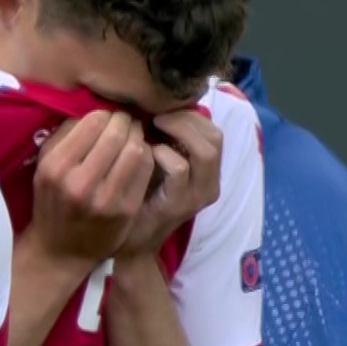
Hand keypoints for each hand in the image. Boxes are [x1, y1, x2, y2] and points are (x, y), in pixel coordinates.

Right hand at [26, 111, 155, 263]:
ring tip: (134, 135)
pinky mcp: (126, 210)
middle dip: (125, 121)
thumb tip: (96, 107)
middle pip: (117, 133)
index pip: (93, 123)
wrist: (61, 251)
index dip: (105, 114)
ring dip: (138, 136)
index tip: (107, 116)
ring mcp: (106, 199)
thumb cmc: (53, 202)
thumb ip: (66, 135)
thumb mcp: (45, 167)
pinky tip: (139, 155)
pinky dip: (146, 156)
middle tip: (126, 121)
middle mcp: (79, 183)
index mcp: (55, 167)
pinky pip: (145, 169)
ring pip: (136, 149)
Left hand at [116, 110, 221, 257]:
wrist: (130, 243)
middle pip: (215, 136)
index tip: (162, 109)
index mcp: (208, 171)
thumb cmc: (140, 197)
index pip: (213, 130)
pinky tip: (146, 153)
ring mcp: (198, 195)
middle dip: (186, 119)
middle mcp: (210, 183)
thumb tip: (157, 103)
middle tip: (157, 115)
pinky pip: (179, 169)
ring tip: (153, 127)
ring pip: (206, 151)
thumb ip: (165, 140)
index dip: (190, 114)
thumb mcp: (157, 164)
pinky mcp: (180, 205)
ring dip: (178, 131)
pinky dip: (162, 154)